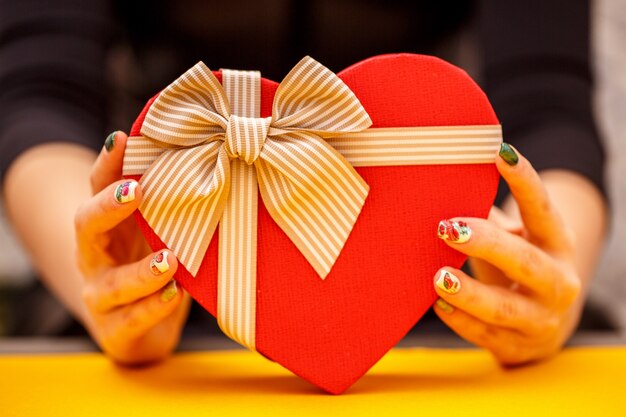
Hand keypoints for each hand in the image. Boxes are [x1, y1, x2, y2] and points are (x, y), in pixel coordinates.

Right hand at [75, 131, 189, 363]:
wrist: (140, 328)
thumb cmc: (152, 266)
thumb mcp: (161, 232)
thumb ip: (174, 205)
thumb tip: (211, 159)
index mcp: (106, 226)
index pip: (98, 187)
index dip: (107, 164)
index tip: (122, 139)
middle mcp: (94, 256)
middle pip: (86, 226)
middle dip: (107, 207)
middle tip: (135, 190)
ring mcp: (101, 295)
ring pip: (111, 283)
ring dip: (141, 272)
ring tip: (169, 261)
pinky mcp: (115, 330)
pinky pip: (130, 320)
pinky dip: (153, 307)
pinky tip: (174, 294)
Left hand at [433, 144, 584, 364]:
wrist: (544, 325)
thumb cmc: (517, 268)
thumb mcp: (514, 239)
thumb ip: (487, 216)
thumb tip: (443, 177)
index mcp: (557, 244)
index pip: (543, 210)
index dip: (524, 181)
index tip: (499, 154)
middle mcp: (557, 281)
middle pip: (525, 261)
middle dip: (486, 244)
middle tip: (446, 227)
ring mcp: (540, 318)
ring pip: (504, 307)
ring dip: (469, 292)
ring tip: (439, 276)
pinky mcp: (517, 345)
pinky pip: (486, 334)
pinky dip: (460, 319)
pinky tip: (437, 303)